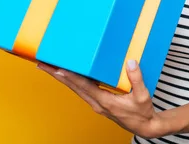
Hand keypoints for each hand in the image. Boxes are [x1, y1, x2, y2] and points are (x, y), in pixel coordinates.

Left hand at [37, 60, 163, 138]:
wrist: (144, 126)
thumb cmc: (142, 113)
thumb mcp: (143, 96)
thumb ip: (137, 79)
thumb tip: (131, 62)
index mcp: (105, 102)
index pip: (84, 87)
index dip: (71, 77)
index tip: (59, 68)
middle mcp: (97, 103)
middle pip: (73, 87)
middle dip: (57, 75)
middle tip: (43, 63)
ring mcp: (96, 103)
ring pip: (75, 88)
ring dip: (62, 78)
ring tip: (50, 66)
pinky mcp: (99, 102)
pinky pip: (82, 90)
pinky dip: (73, 81)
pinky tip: (69, 74)